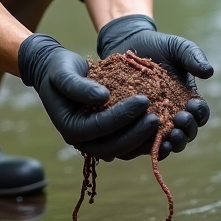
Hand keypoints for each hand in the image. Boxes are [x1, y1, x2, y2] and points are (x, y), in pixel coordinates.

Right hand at [18, 34, 159, 160]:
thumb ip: (78, 85)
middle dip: (136, 133)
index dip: (122, 116)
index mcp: (70, 127)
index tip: (144, 100)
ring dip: (143, 142)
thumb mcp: (63, 72)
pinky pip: (127, 145)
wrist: (58, 73)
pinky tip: (161, 129)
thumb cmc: (59, 70)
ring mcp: (95, 142)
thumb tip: (102, 96)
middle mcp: (82, 141)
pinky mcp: (107, 137)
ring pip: (122, 151)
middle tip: (158, 117)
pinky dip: (144, 141)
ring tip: (163, 125)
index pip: (99, 127)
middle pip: (112, 146)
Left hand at [96, 14, 212, 159]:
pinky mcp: (135, 125)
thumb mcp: (177, 47)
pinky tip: (146, 142)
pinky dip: (149, 147)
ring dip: (171, 144)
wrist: (128, 44)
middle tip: (178, 121)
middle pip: (187, 134)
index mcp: (187, 99)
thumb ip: (193, 56)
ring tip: (167, 138)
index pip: (200, 115)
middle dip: (186, 131)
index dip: (199, 114)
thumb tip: (209, 72)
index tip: (192, 106)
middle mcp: (173, 114)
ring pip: (168, 143)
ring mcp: (154, 121)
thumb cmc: (157, 46)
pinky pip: (144, 143)